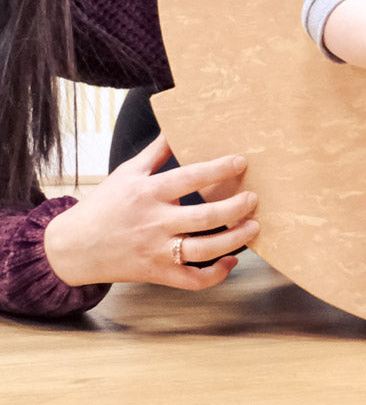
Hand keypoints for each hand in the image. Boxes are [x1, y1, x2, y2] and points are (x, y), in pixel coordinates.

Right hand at [44, 135, 258, 289]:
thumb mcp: (128, 172)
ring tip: (254, 226)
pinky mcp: (157, 274)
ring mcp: (157, 251)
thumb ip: (156, 151)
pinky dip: (216, 274)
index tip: (241, 161)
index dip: (219, 169)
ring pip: (204, 251)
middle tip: (254, 198)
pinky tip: (230, 260)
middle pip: (204, 217)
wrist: (72, 248)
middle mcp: (155, 223)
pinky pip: (192, 280)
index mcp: (148, 194)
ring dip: (235, 240)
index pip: (190, 178)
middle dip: (235, 208)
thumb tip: (176, 124)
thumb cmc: (103, 205)